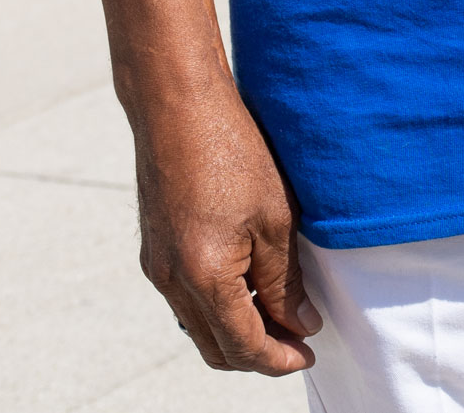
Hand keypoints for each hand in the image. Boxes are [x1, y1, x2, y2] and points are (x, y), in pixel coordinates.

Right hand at [134, 82, 320, 376]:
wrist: (176, 104)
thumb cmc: (231, 150)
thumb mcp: (274, 217)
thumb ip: (284, 280)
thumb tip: (300, 324)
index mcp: (204, 279)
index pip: (244, 346)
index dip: (279, 359)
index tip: (309, 354)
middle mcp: (172, 283)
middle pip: (216, 348)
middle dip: (257, 354)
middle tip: (297, 340)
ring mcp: (158, 267)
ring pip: (199, 326)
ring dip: (236, 330)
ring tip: (278, 311)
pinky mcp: (154, 249)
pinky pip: (186, 299)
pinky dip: (217, 306)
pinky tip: (247, 282)